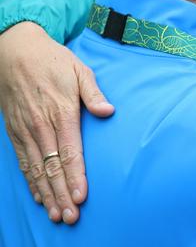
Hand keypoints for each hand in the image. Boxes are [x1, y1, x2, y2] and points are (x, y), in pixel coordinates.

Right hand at [0, 22, 113, 223]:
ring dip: (46, 193)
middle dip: (61, 194)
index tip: (81, 197)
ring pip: (36, 169)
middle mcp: (41, 125)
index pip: (70, 152)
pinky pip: (22, 162)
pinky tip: (40, 196)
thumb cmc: (54, 62)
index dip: (75, 177)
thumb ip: (94, 94)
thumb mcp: (80, 71)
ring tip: (56, 214)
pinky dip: (31, 181)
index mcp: (61, 112)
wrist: (16, 51)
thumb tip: (109, 111)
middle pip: (52, 167)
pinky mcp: (14, 131)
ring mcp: (24, 130)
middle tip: (70, 216)